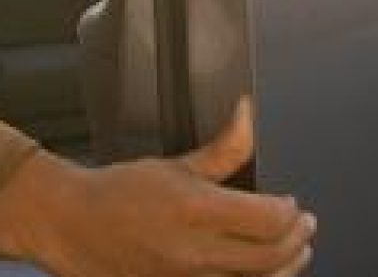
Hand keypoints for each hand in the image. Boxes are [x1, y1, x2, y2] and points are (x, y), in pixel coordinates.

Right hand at [0, 99, 314, 276]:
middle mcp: (195, 252)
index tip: (291, 203)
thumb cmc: (119, 193)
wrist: (74, 226)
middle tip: (304, 226)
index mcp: (194, 209)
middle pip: (273, 256)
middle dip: (298, 239)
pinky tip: (261, 271)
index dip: (290, 211)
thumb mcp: (175, 164)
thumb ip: (223, 148)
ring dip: (286, 267)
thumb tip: (248, 115)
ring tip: (294, 252)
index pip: (269, 218)